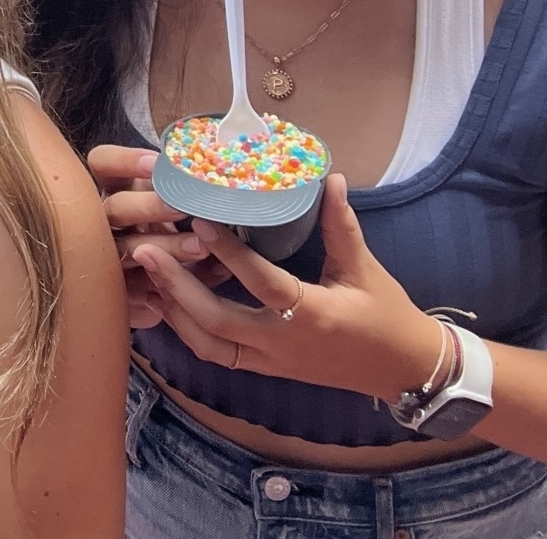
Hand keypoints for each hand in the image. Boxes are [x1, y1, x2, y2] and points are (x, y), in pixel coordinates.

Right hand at [88, 144, 225, 328]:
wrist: (158, 280)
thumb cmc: (174, 225)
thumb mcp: (170, 200)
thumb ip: (182, 189)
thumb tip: (219, 177)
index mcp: (115, 187)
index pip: (102, 163)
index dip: (124, 161)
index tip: (156, 163)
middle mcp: (104, 219)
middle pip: (115, 208)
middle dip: (148, 206)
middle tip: (182, 207)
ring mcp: (110, 255)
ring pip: (127, 249)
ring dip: (164, 246)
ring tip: (200, 247)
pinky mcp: (122, 288)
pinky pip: (140, 288)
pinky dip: (171, 284)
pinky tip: (205, 278)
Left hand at [135, 174, 448, 401]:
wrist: (403, 370)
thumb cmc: (385, 314)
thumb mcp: (365, 269)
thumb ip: (341, 225)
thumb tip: (331, 177)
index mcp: (313, 315)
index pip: (262, 283)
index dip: (227, 254)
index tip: (197, 221)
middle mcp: (283, 344)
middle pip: (217, 321)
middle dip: (176, 286)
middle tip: (143, 249)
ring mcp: (270, 361)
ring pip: (207, 343)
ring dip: (173, 309)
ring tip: (144, 272)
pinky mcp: (263, 368)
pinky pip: (215, 354)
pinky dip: (186, 329)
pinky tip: (165, 300)